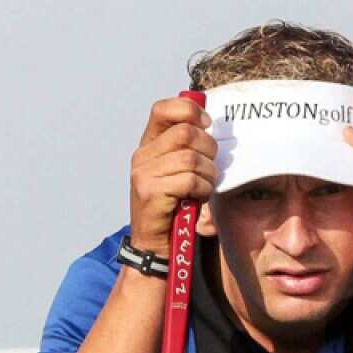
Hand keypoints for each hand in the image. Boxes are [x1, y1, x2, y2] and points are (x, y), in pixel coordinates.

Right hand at [128, 97, 217, 254]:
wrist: (155, 243)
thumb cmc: (173, 204)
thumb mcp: (177, 170)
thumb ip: (186, 146)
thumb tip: (209, 123)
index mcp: (149, 144)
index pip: (163, 109)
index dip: (190, 111)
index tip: (207, 124)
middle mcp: (142, 155)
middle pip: (186, 133)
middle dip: (209, 149)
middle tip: (210, 167)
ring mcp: (144, 173)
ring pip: (192, 158)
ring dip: (208, 173)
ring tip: (205, 185)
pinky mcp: (151, 192)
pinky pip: (190, 180)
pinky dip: (203, 189)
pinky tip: (198, 198)